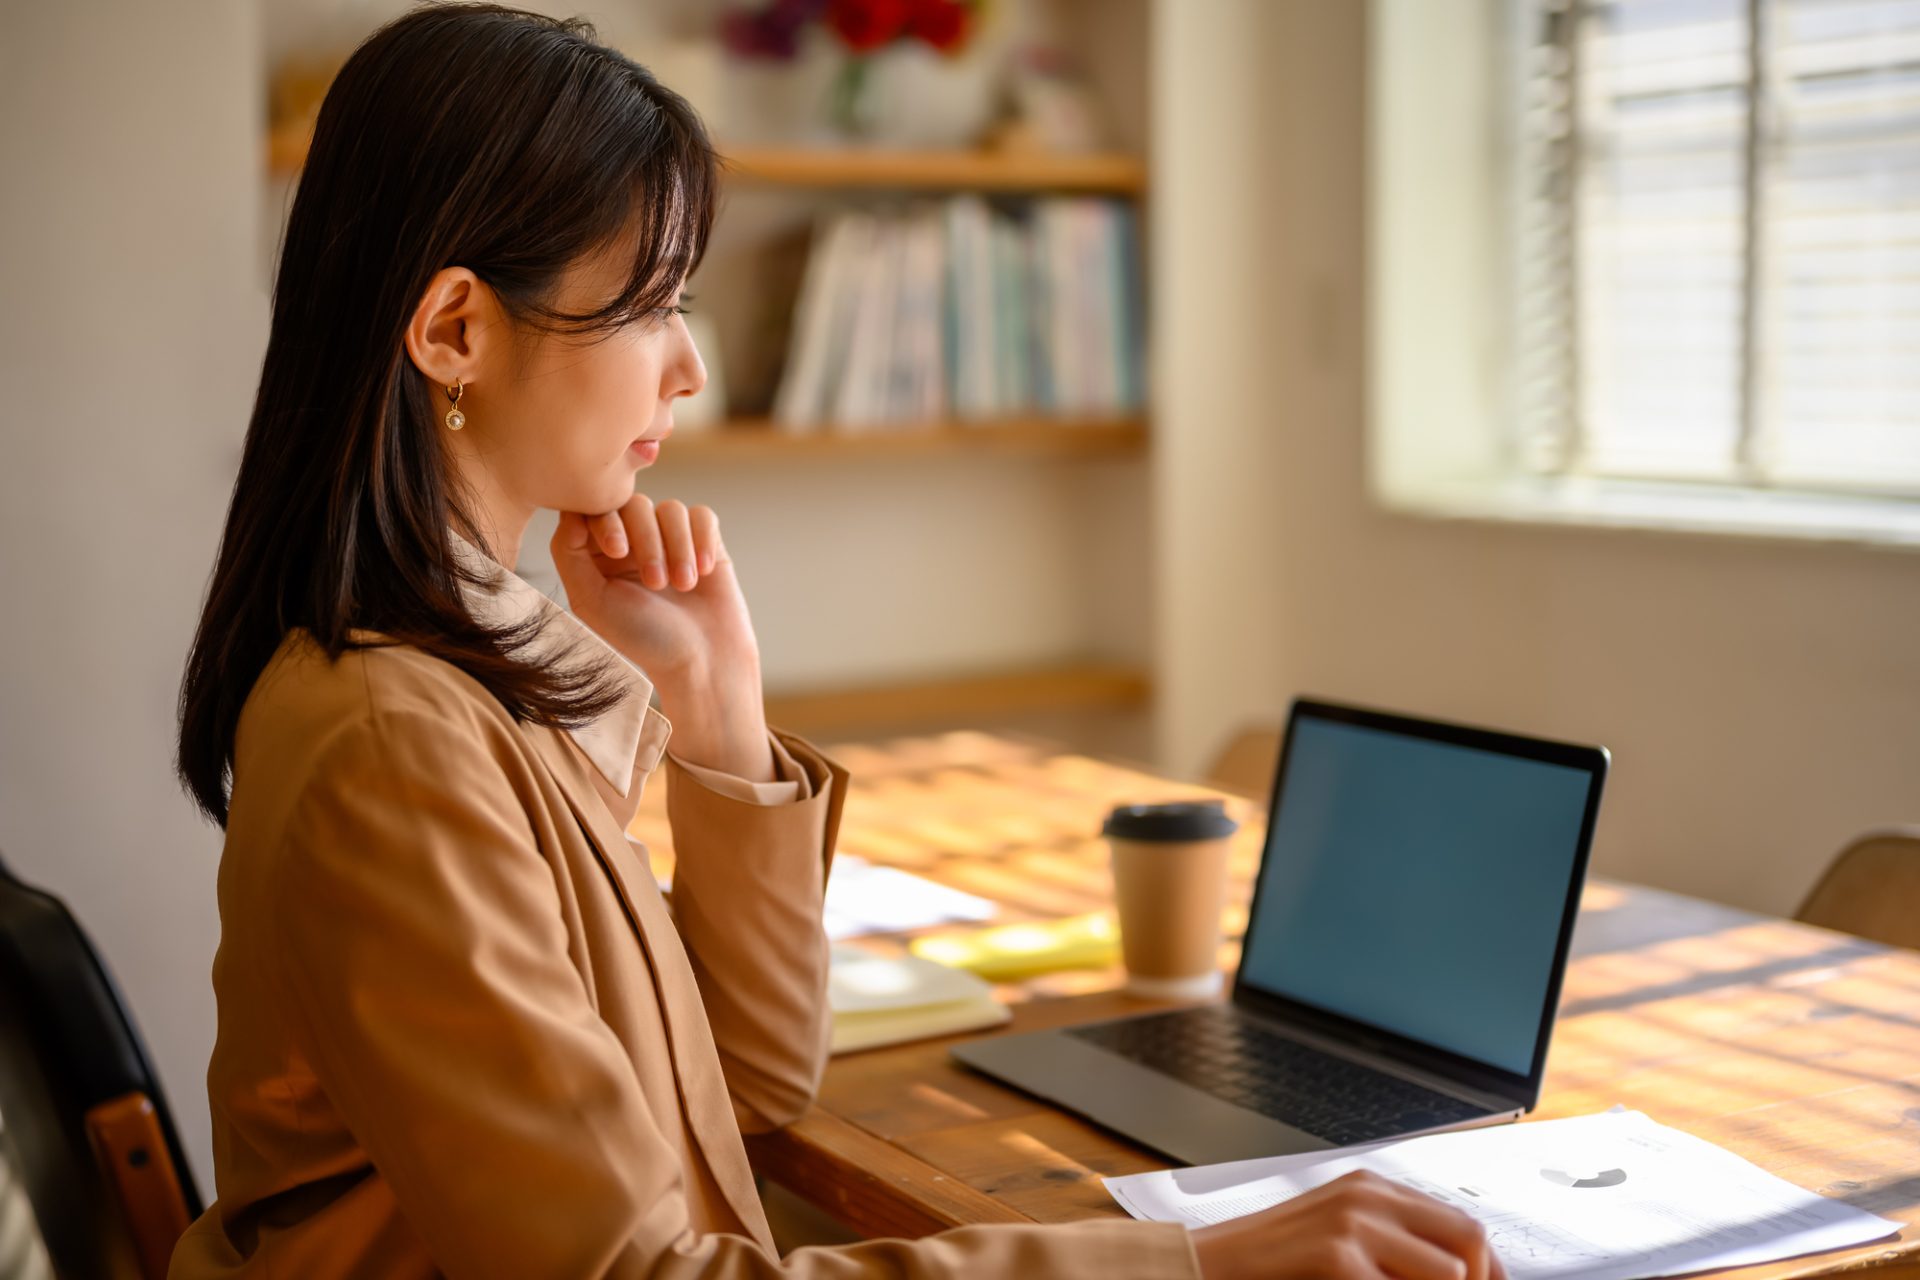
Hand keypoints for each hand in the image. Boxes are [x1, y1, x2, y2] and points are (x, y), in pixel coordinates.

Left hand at [551, 495, 774, 780]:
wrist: (703, 661)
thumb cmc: (644, 638)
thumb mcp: (591, 600)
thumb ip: (568, 553)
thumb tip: (572, 512)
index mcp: (599, 553)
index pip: (594, 509)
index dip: (605, 520)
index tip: (617, 552)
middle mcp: (634, 541)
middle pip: (634, 504)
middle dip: (645, 541)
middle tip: (655, 583)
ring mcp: (671, 539)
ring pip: (670, 509)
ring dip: (677, 548)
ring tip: (682, 586)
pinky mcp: (705, 541)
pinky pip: (701, 515)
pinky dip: (702, 541)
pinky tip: (703, 573)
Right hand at [1191, 1171, 1504, 1279]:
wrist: (1205, 1268)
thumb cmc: (1270, 1268)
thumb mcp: (1340, 1244)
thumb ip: (1392, 1248)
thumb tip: (1458, 1275)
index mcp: (1373, 1189)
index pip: (1465, 1224)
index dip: (1490, 1270)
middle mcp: (1368, 1195)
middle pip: (1470, 1240)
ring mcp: (1352, 1222)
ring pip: (1449, 1274)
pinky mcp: (1334, 1253)